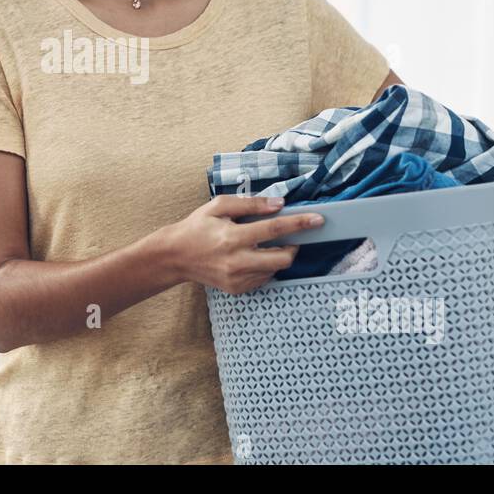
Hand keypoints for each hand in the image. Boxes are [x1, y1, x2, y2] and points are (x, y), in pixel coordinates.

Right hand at [152, 194, 323, 294]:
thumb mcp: (219, 206)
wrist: (175, 256)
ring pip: (275, 270)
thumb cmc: (197, 227)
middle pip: (282, 258)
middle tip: (288, 238)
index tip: (318, 220)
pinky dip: (265, 267)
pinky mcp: (237, 289)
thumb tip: (279, 204)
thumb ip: (250, 204)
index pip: (275, 229)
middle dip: (293, 247)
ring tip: (263, 246)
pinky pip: (263, 279)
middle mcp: (236, 261)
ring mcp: (237, 278)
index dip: (299, 224)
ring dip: (278, 257)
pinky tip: (250, 257)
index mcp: (232, 237)